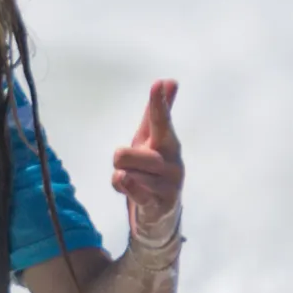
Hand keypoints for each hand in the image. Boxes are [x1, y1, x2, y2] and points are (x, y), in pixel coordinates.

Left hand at [112, 78, 183, 246]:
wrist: (161, 212)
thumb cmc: (153, 168)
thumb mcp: (153, 139)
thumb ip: (158, 112)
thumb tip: (170, 81)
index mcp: (168, 142)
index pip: (161, 120)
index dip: (158, 103)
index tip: (158, 84)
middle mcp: (171, 161)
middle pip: (127, 153)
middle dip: (121, 159)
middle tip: (129, 165)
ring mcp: (167, 184)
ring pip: (126, 173)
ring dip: (121, 177)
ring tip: (134, 181)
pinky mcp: (159, 203)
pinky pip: (133, 191)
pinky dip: (125, 187)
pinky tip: (127, 184)